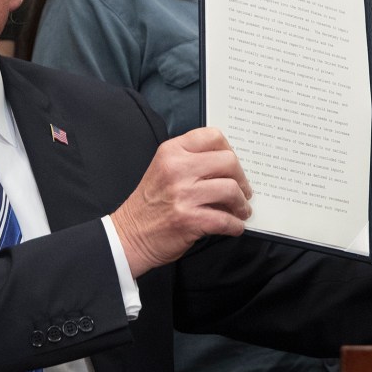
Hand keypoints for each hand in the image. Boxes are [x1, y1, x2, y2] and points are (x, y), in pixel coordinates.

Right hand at [112, 127, 251, 277]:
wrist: (128, 235)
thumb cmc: (150, 204)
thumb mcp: (163, 169)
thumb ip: (191, 161)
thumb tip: (230, 166)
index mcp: (171, 152)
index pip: (213, 136)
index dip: (230, 151)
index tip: (232, 166)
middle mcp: (177, 169)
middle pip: (228, 162)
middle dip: (242, 179)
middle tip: (243, 191)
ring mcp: (183, 194)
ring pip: (231, 189)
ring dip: (241, 204)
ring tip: (240, 210)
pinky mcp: (189, 220)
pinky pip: (226, 220)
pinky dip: (235, 225)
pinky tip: (233, 226)